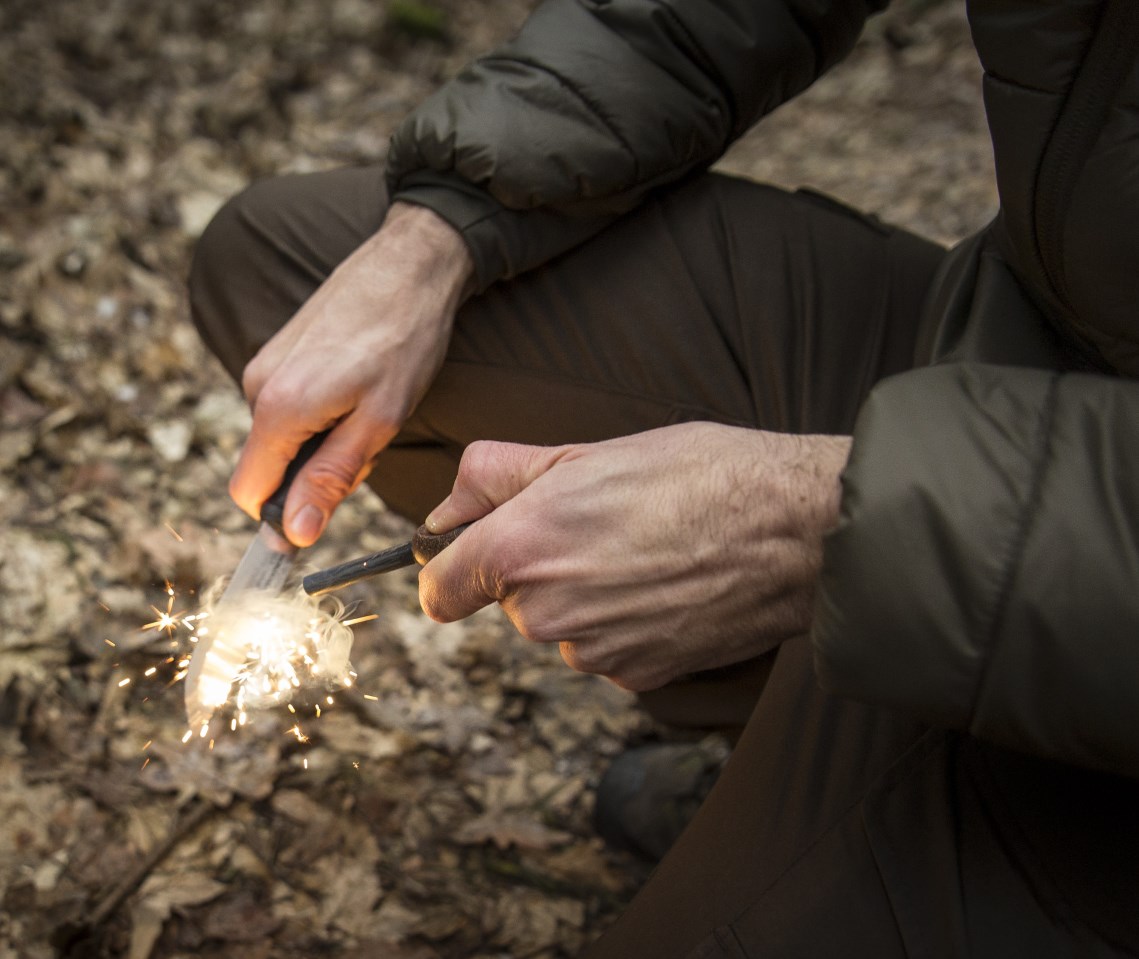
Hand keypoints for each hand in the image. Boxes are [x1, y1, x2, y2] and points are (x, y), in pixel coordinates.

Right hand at [230, 203, 473, 545]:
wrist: (411, 264)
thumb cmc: (405, 341)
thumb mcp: (379, 422)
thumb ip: (330, 478)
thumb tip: (293, 533)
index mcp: (278, 408)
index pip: (249, 494)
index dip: (282, 518)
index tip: (324, 517)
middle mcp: (257, 385)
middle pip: (270, 467)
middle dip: (314, 474)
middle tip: (370, 442)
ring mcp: (265, 364)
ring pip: (283, 437)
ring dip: (323, 442)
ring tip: (371, 408)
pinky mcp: (279, 351)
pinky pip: (289, 406)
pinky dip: (322, 414)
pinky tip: (360, 389)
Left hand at [418, 423, 851, 690]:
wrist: (793, 529)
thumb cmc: (697, 474)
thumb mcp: (584, 451)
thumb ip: (495, 477)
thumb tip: (444, 510)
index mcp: (520, 549)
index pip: (440, 590)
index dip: (452, 569)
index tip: (474, 555)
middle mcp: (546, 613)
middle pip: (509, 603)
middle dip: (537, 568)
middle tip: (600, 522)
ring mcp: (593, 653)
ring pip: (561, 626)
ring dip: (584, 597)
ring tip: (644, 550)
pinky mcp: (637, 677)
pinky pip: (606, 650)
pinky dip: (624, 624)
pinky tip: (667, 585)